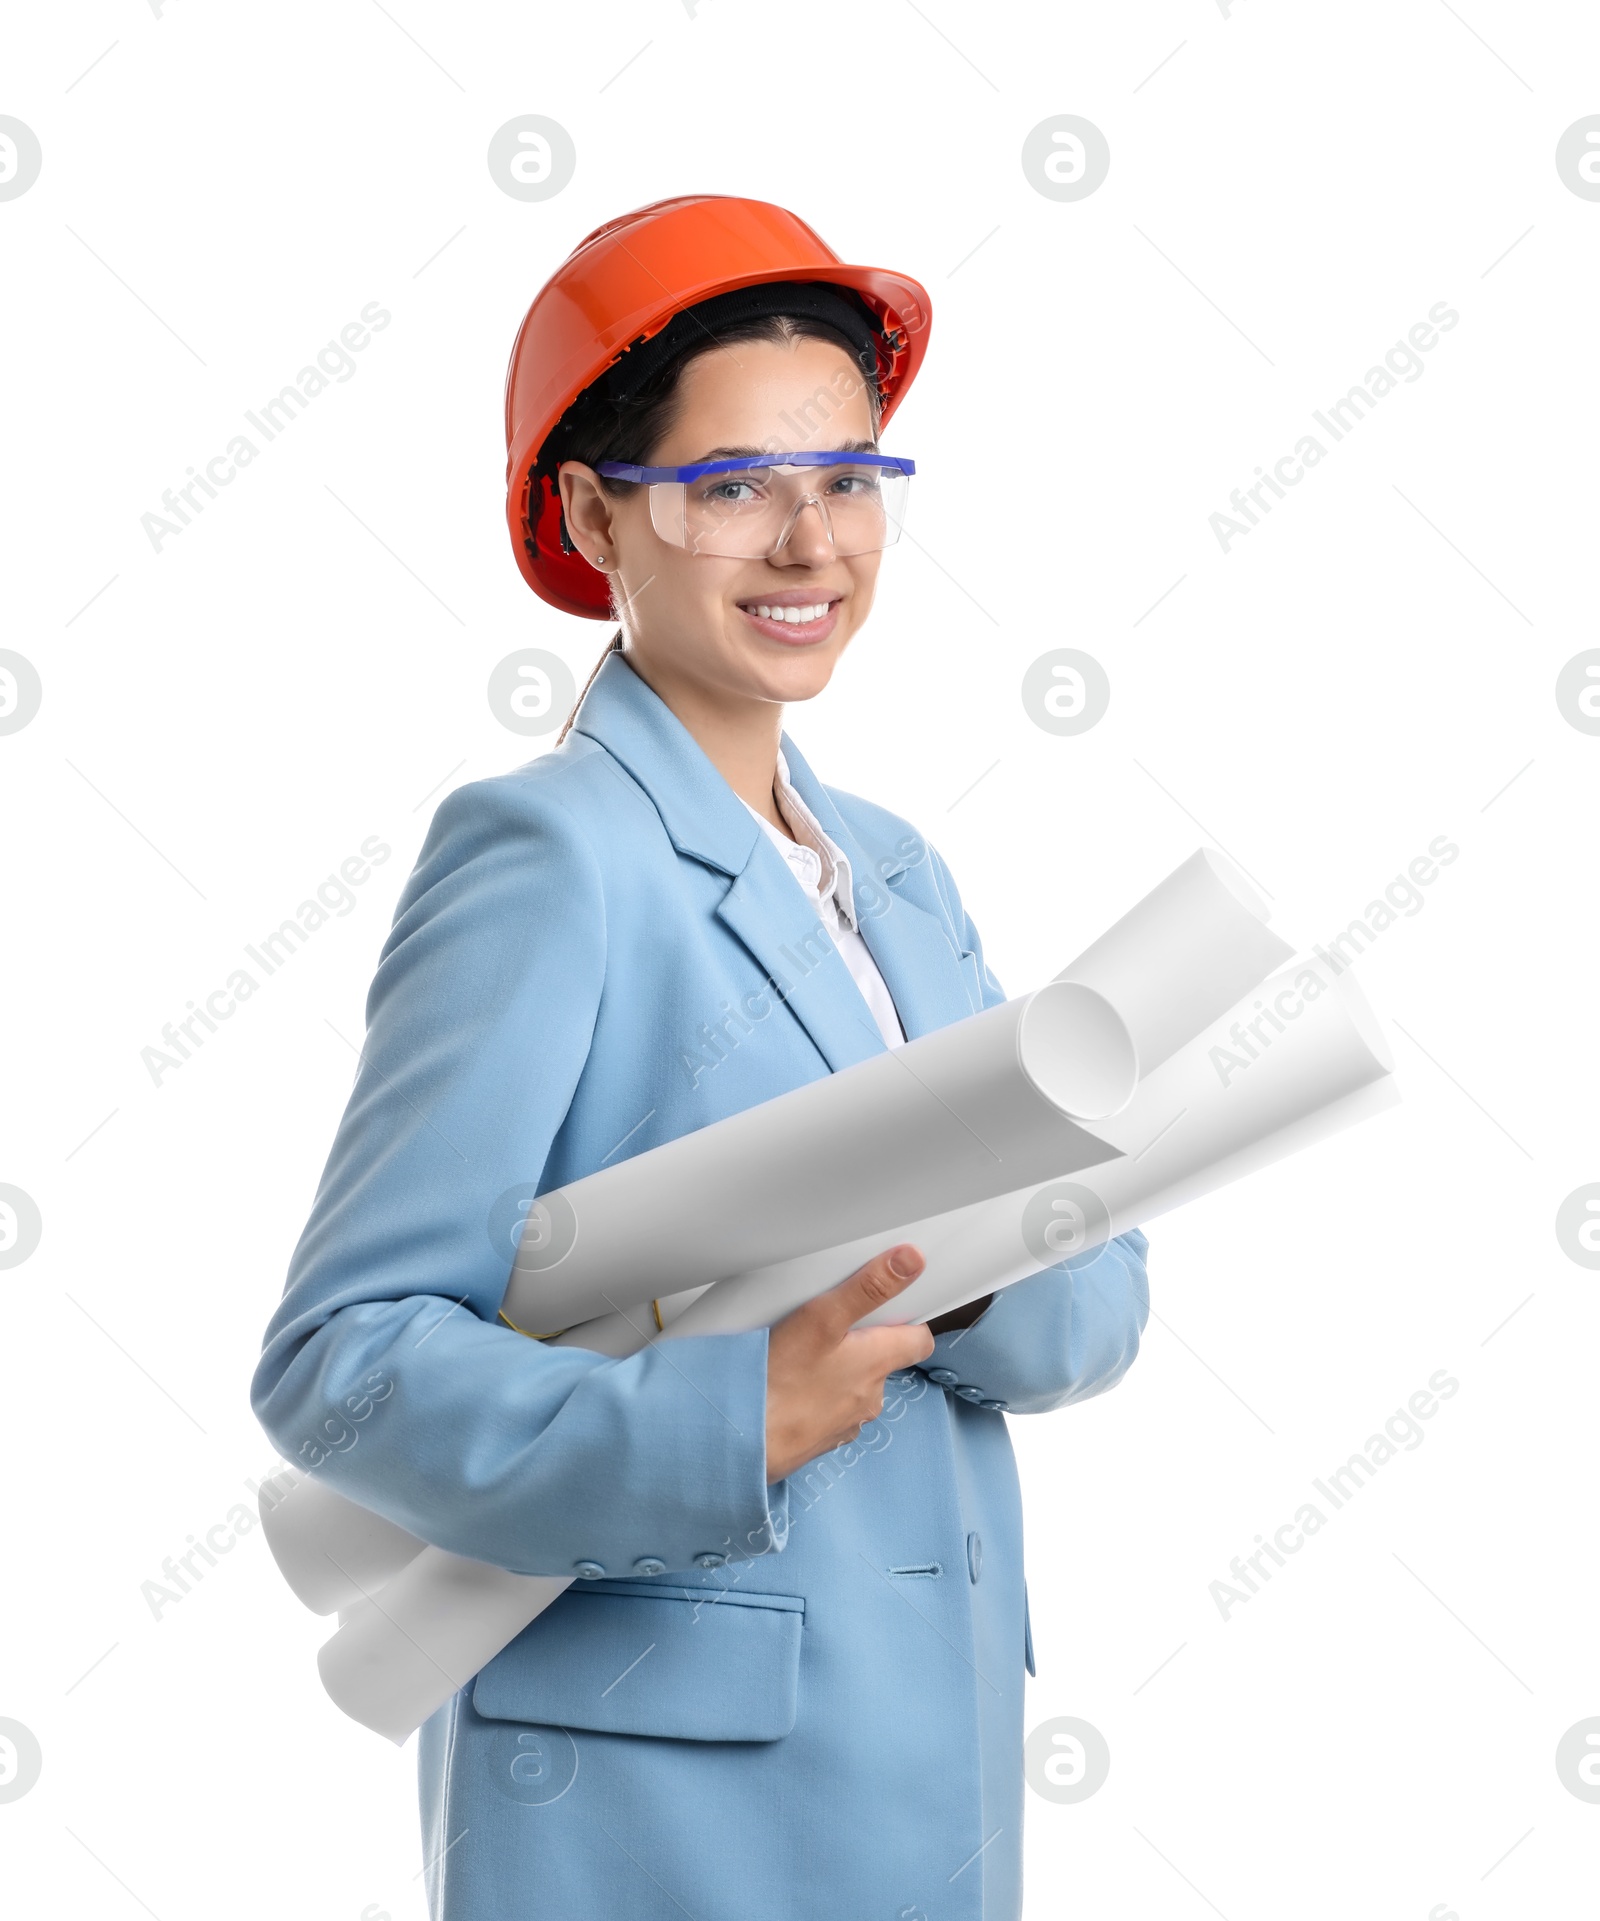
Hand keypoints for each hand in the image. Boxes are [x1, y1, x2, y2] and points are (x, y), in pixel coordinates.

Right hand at [764, 1244, 934, 1483]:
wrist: (743, 1440)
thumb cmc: (781, 1381)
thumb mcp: (823, 1318)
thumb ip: (869, 1288)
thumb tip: (912, 1260)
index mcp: (877, 1363)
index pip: (918, 1341)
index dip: (908, 1321)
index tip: (889, 1307)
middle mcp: (871, 1397)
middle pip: (883, 1362)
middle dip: (864, 1344)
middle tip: (831, 1326)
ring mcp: (848, 1422)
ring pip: (854, 1387)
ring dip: (839, 1372)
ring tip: (804, 1356)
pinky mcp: (823, 1439)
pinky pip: (830, 1409)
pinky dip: (818, 1396)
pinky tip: (792, 1387)